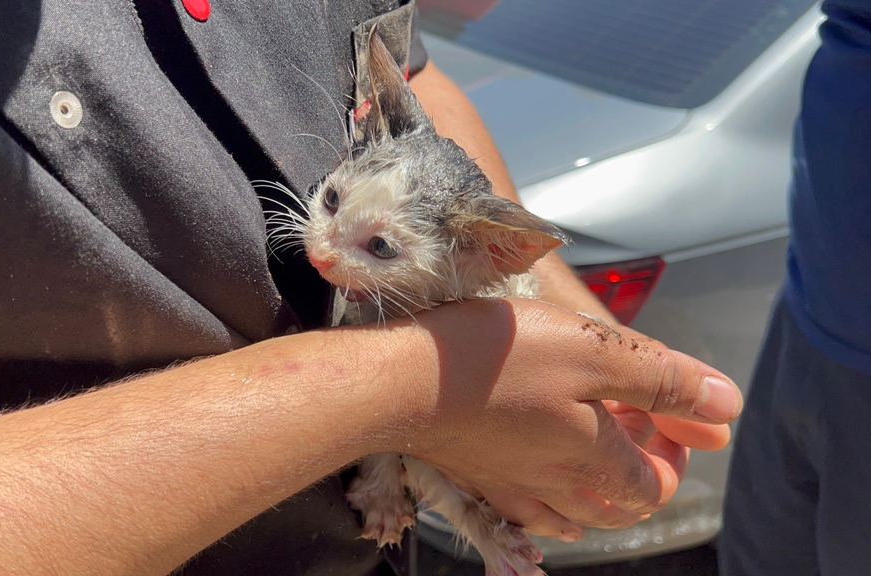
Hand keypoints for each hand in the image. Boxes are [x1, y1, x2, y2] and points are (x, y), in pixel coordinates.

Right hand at [404, 298, 741, 540]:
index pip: (657, 483)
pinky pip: (529, 509)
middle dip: (642, 468)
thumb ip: (664, 381)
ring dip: (599, 485)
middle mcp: (557, 488)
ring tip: (596, 442)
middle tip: (635, 421)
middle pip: (619, 505)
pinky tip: (542, 469)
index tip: (666, 411)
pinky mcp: (477, 478)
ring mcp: (512, 489)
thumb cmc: (496, 358)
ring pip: (575, 513)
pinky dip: (552, 497)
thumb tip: (726, 408)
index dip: (675, 450)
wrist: (400, 380)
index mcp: (595, 461)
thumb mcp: (596, 350)